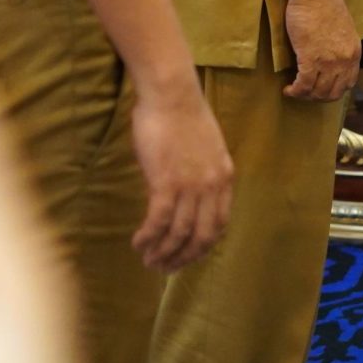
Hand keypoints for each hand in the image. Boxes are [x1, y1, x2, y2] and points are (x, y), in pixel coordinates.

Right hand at [127, 78, 233, 270]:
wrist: (172, 95)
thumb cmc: (183, 117)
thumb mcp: (205, 149)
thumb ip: (201, 175)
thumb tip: (186, 199)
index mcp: (224, 177)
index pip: (219, 225)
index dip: (202, 247)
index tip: (186, 257)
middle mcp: (212, 185)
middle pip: (202, 236)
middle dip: (182, 257)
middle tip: (164, 267)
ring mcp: (191, 185)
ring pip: (179, 233)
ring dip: (162, 252)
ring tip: (148, 259)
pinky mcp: (166, 182)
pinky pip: (158, 221)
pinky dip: (148, 237)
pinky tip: (138, 243)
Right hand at [282, 0, 362, 101]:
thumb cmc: (325, 6)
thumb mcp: (342, 30)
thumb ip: (340, 47)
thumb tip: (331, 60)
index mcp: (354, 52)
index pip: (348, 83)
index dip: (333, 91)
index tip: (320, 89)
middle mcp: (345, 60)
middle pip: (333, 92)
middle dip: (317, 97)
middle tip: (305, 93)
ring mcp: (328, 61)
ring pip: (317, 92)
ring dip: (304, 95)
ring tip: (294, 90)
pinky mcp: (310, 58)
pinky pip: (303, 85)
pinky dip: (294, 91)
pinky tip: (288, 88)